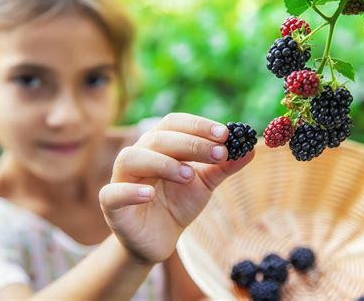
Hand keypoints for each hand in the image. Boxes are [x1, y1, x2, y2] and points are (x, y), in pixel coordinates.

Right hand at [99, 113, 254, 263]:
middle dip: (191, 143)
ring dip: (163, 163)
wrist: (159, 239)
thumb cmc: (178, 204)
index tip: (225, 133)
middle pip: (158, 138)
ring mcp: (122, 179)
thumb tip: (251, 149)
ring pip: (132, 158)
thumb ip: (224, 167)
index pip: (174, 124)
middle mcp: (139, 155)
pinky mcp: (111, 204)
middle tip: (219, 152)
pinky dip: (129, 192)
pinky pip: (113, 193)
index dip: (198, 126)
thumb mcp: (205, 184)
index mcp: (159, 145)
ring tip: (189, 175)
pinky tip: (149, 195)